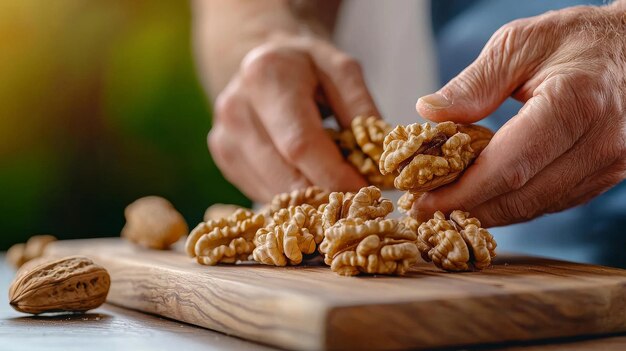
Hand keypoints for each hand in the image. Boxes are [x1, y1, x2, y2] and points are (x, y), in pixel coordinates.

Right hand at [209, 34, 375, 201]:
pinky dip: (291, 197)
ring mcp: (224, 137)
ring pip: (272, 192)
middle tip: (357, 200)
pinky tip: (308, 182)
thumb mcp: (342, 70)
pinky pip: (262, 193)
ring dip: (310, 202)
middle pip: (285, 175)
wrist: (263, 59)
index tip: (365, 190)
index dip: (335, 174)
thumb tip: (379, 159)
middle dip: (326, 195)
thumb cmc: (307, 66)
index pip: (301, 144)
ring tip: (336, 190)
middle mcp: (235, 109)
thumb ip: (362, 110)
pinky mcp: (223, 158)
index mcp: (266, 78)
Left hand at [413, 4, 625, 226]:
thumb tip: (428, 114)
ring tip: (446, 208)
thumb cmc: (576, 40)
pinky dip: (513, 205)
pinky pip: (552, 201)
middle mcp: (599, 142)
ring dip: (487, 213)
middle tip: (424, 212)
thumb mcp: (520, 44)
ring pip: (536, 206)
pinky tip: (483, 201)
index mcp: (575, 104)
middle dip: (467, 209)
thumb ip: (475, 83)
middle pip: (521, 196)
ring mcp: (610, 164)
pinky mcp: (607, 174)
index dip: (463, 191)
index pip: (509, 166)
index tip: (422, 201)